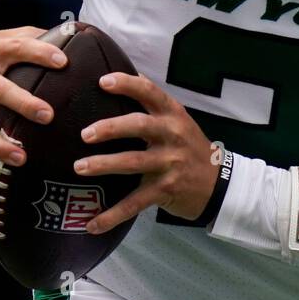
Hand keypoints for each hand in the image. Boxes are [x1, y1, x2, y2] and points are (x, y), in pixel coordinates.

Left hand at [74, 73, 219, 233]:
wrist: (219, 184)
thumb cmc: (190, 147)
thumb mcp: (179, 121)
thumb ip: (155, 104)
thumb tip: (130, 75)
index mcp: (173, 114)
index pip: (150, 92)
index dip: (127, 84)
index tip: (103, 81)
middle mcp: (172, 135)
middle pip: (139, 125)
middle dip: (110, 128)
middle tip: (85, 134)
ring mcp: (169, 163)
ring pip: (132, 162)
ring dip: (104, 165)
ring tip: (79, 168)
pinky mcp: (165, 190)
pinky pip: (135, 203)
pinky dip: (112, 215)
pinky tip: (92, 224)